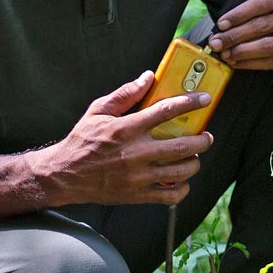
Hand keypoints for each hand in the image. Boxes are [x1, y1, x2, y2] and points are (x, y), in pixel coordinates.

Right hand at [48, 72, 213, 206]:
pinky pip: (169, 195)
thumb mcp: (98, 111)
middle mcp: (135, 153)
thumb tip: (147, 77)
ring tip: (196, 156)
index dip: (190, 103)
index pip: (166, 111)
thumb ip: (125, 94)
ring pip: (180, 171)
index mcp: (126, 129)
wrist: (65, 175)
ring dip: (195, 162)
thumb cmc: (82, 141)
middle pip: (182, 145)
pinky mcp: (137, 194)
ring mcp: (138, 176)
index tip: (205, 99)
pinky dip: (182, 189)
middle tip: (206, 136)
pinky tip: (182, 180)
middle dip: (202, 140)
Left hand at [207, 0, 272, 83]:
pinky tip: (236, 62)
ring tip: (225, 54)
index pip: (261, 3)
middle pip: (261, 25)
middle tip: (216, 42)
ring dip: (240, 51)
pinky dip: (249, 63)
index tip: (220, 24)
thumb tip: (220, 30)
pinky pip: (269, 62)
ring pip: (265, 45)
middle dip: (234, 35)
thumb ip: (250, 16)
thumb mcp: (271, 13)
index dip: (239, 14)